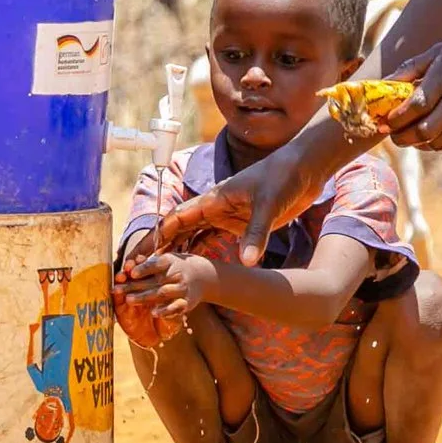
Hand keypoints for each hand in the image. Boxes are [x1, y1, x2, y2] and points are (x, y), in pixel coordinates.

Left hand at [113, 251, 218, 321]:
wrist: (204, 276)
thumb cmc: (176, 267)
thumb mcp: (166, 260)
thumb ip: (148, 263)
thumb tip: (131, 262)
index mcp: (169, 262)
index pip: (155, 264)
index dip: (144, 268)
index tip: (131, 273)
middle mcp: (176, 274)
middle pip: (153, 281)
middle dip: (134, 286)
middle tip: (117, 290)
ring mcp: (182, 288)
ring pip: (162, 293)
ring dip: (145, 297)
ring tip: (128, 300)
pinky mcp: (187, 302)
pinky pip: (176, 307)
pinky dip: (165, 310)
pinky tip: (154, 312)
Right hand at [153, 136, 329, 265]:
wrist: (304, 169)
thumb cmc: (283, 177)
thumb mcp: (269, 205)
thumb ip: (256, 233)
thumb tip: (247, 261)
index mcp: (214, 199)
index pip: (176, 220)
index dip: (156, 238)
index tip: (139, 256)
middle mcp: (215, 208)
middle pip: (178, 230)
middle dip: (158, 249)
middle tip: (138, 270)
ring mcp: (226, 216)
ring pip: (192, 236)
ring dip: (176, 251)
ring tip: (157, 273)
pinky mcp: (241, 223)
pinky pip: (212, 239)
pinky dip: (199, 252)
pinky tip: (189, 267)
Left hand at [387, 23, 441, 152]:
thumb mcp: (440, 50)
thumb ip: (411, 68)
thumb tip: (383, 84)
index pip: (416, 105)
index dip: (397, 119)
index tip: (386, 122)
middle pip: (426, 131)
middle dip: (404, 138)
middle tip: (394, 135)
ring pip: (441, 143)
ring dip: (421, 144)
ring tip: (413, 136)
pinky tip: (436, 137)